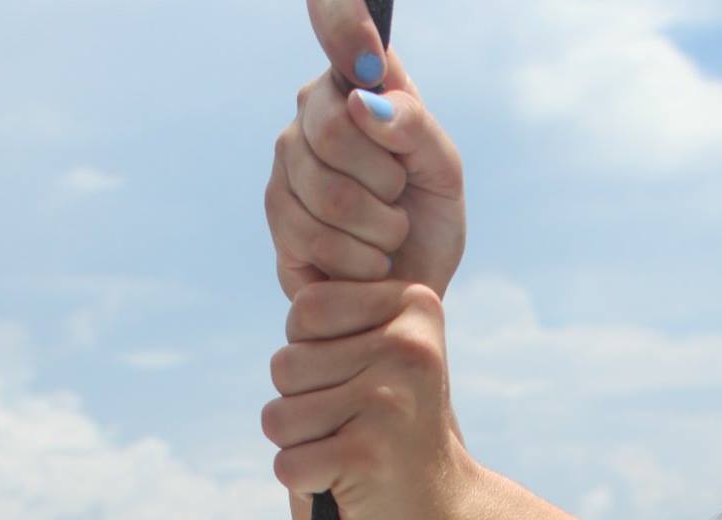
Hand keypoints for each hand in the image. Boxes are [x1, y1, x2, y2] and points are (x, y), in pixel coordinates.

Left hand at [262, 281, 472, 519]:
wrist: (442, 511)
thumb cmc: (393, 427)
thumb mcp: (379, 353)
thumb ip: (338, 317)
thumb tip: (295, 298)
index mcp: (414, 307)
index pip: (305, 310)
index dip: (308, 354)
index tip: (355, 382)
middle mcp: (407, 348)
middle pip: (284, 365)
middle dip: (301, 405)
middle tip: (353, 428)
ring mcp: (388, 402)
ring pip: (278, 418)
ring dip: (300, 446)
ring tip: (348, 452)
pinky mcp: (367, 456)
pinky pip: (288, 464)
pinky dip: (305, 483)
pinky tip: (347, 483)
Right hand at [265, 0, 465, 300]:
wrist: (407, 290)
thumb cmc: (427, 222)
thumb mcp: (443, 172)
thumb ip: (415, 126)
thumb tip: (362, 101)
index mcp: (354, 82)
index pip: (335, 17)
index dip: (342, 22)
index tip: (369, 58)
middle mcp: (311, 112)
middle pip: (333, 130)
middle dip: (385, 181)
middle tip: (398, 198)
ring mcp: (286, 163)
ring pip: (327, 192)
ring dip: (378, 229)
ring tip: (387, 235)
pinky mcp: (278, 216)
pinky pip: (314, 235)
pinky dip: (359, 260)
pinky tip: (369, 262)